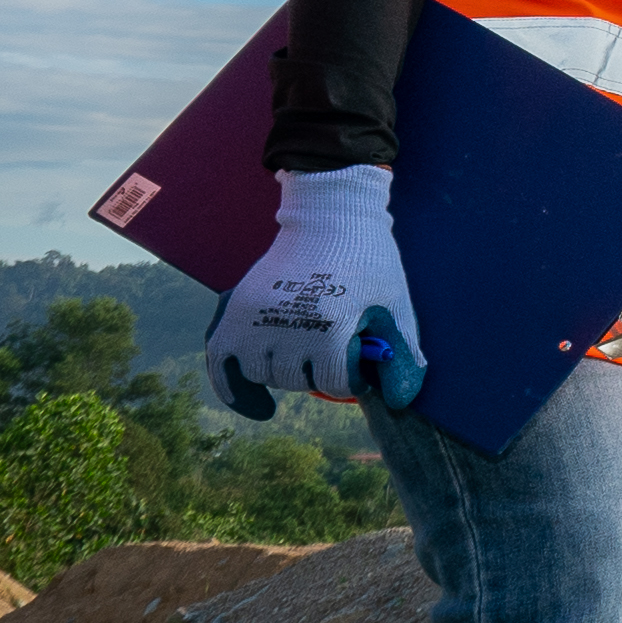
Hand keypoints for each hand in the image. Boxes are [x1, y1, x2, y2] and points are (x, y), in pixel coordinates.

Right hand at [204, 164, 420, 415]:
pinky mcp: (235, 308)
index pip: (337, 383)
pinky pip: (220, 362)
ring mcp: (256, 317)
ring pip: (263, 374)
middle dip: (317, 369)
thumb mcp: (396, 307)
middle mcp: (289, 326)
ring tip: (301, 347)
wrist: (331, 215)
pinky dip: (234, 389)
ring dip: (282, 369)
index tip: (359, 356)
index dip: (353, 376)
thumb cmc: (369, 263)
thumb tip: (398, 401)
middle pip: (297, 380)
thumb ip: (401, 357)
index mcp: (332, 328)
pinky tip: (259, 407)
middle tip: (330, 341)